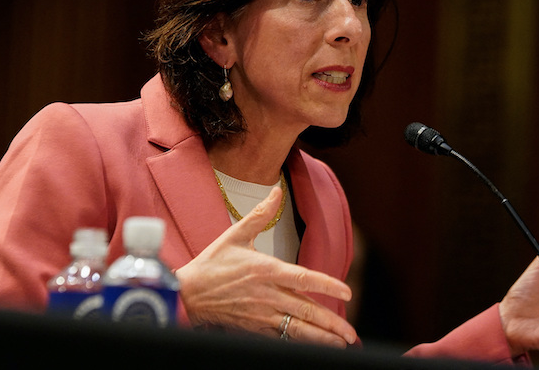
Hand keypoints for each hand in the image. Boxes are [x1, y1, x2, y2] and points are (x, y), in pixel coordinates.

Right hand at [175, 186, 357, 347]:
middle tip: (350, 332)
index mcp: (267, 270)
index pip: (304, 278)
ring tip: (341, 344)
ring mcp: (262, 314)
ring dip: (322, 338)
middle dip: (332, 323)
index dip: (328, 285)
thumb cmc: (212, 264)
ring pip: (298, 330)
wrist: (187, 294)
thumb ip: (260, 215)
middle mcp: (268, 295)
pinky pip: (281, 337)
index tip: (347, 290)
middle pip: (307, 311)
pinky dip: (300, 343)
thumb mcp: (236, 235)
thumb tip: (276, 193)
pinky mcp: (254, 327)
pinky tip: (313, 346)